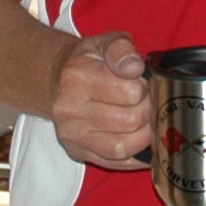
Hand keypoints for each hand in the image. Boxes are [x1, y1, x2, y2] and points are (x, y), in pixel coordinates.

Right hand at [50, 30, 151, 169]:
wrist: (58, 79)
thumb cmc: (88, 61)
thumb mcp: (105, 43)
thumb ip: (122, 49)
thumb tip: (134, 68)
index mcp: (77, 77)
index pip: (130, 92)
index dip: (145, 88)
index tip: (141, 83)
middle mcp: (69, 108)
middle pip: (129, 121)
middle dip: (147, 111)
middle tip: (146, 103)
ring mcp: (71, 134)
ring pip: (122, 147)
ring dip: (144, 136)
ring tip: (146, 122)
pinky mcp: (77, 151)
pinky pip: (114, 163)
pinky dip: (135, 156)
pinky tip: (143, 144)